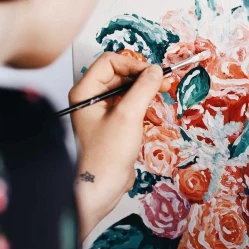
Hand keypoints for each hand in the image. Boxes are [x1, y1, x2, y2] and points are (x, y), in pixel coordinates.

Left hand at [70, 52, 168, 240]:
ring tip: (162, 98)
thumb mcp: (129, 116)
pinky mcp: (112, 125)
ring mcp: (101, 112)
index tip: (153, 74)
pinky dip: (143, 107)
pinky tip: (154, 115)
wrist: (101, 187)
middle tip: (164, 83)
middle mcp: (90, 99)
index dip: (134, 65)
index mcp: (85, 92)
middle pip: (120, 75)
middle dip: (143, 78)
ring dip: (145, 93)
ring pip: (127, 90)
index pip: (110, 62)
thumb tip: (156, 70)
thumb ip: (143, 88)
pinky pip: (129, 106)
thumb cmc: (106, 155)